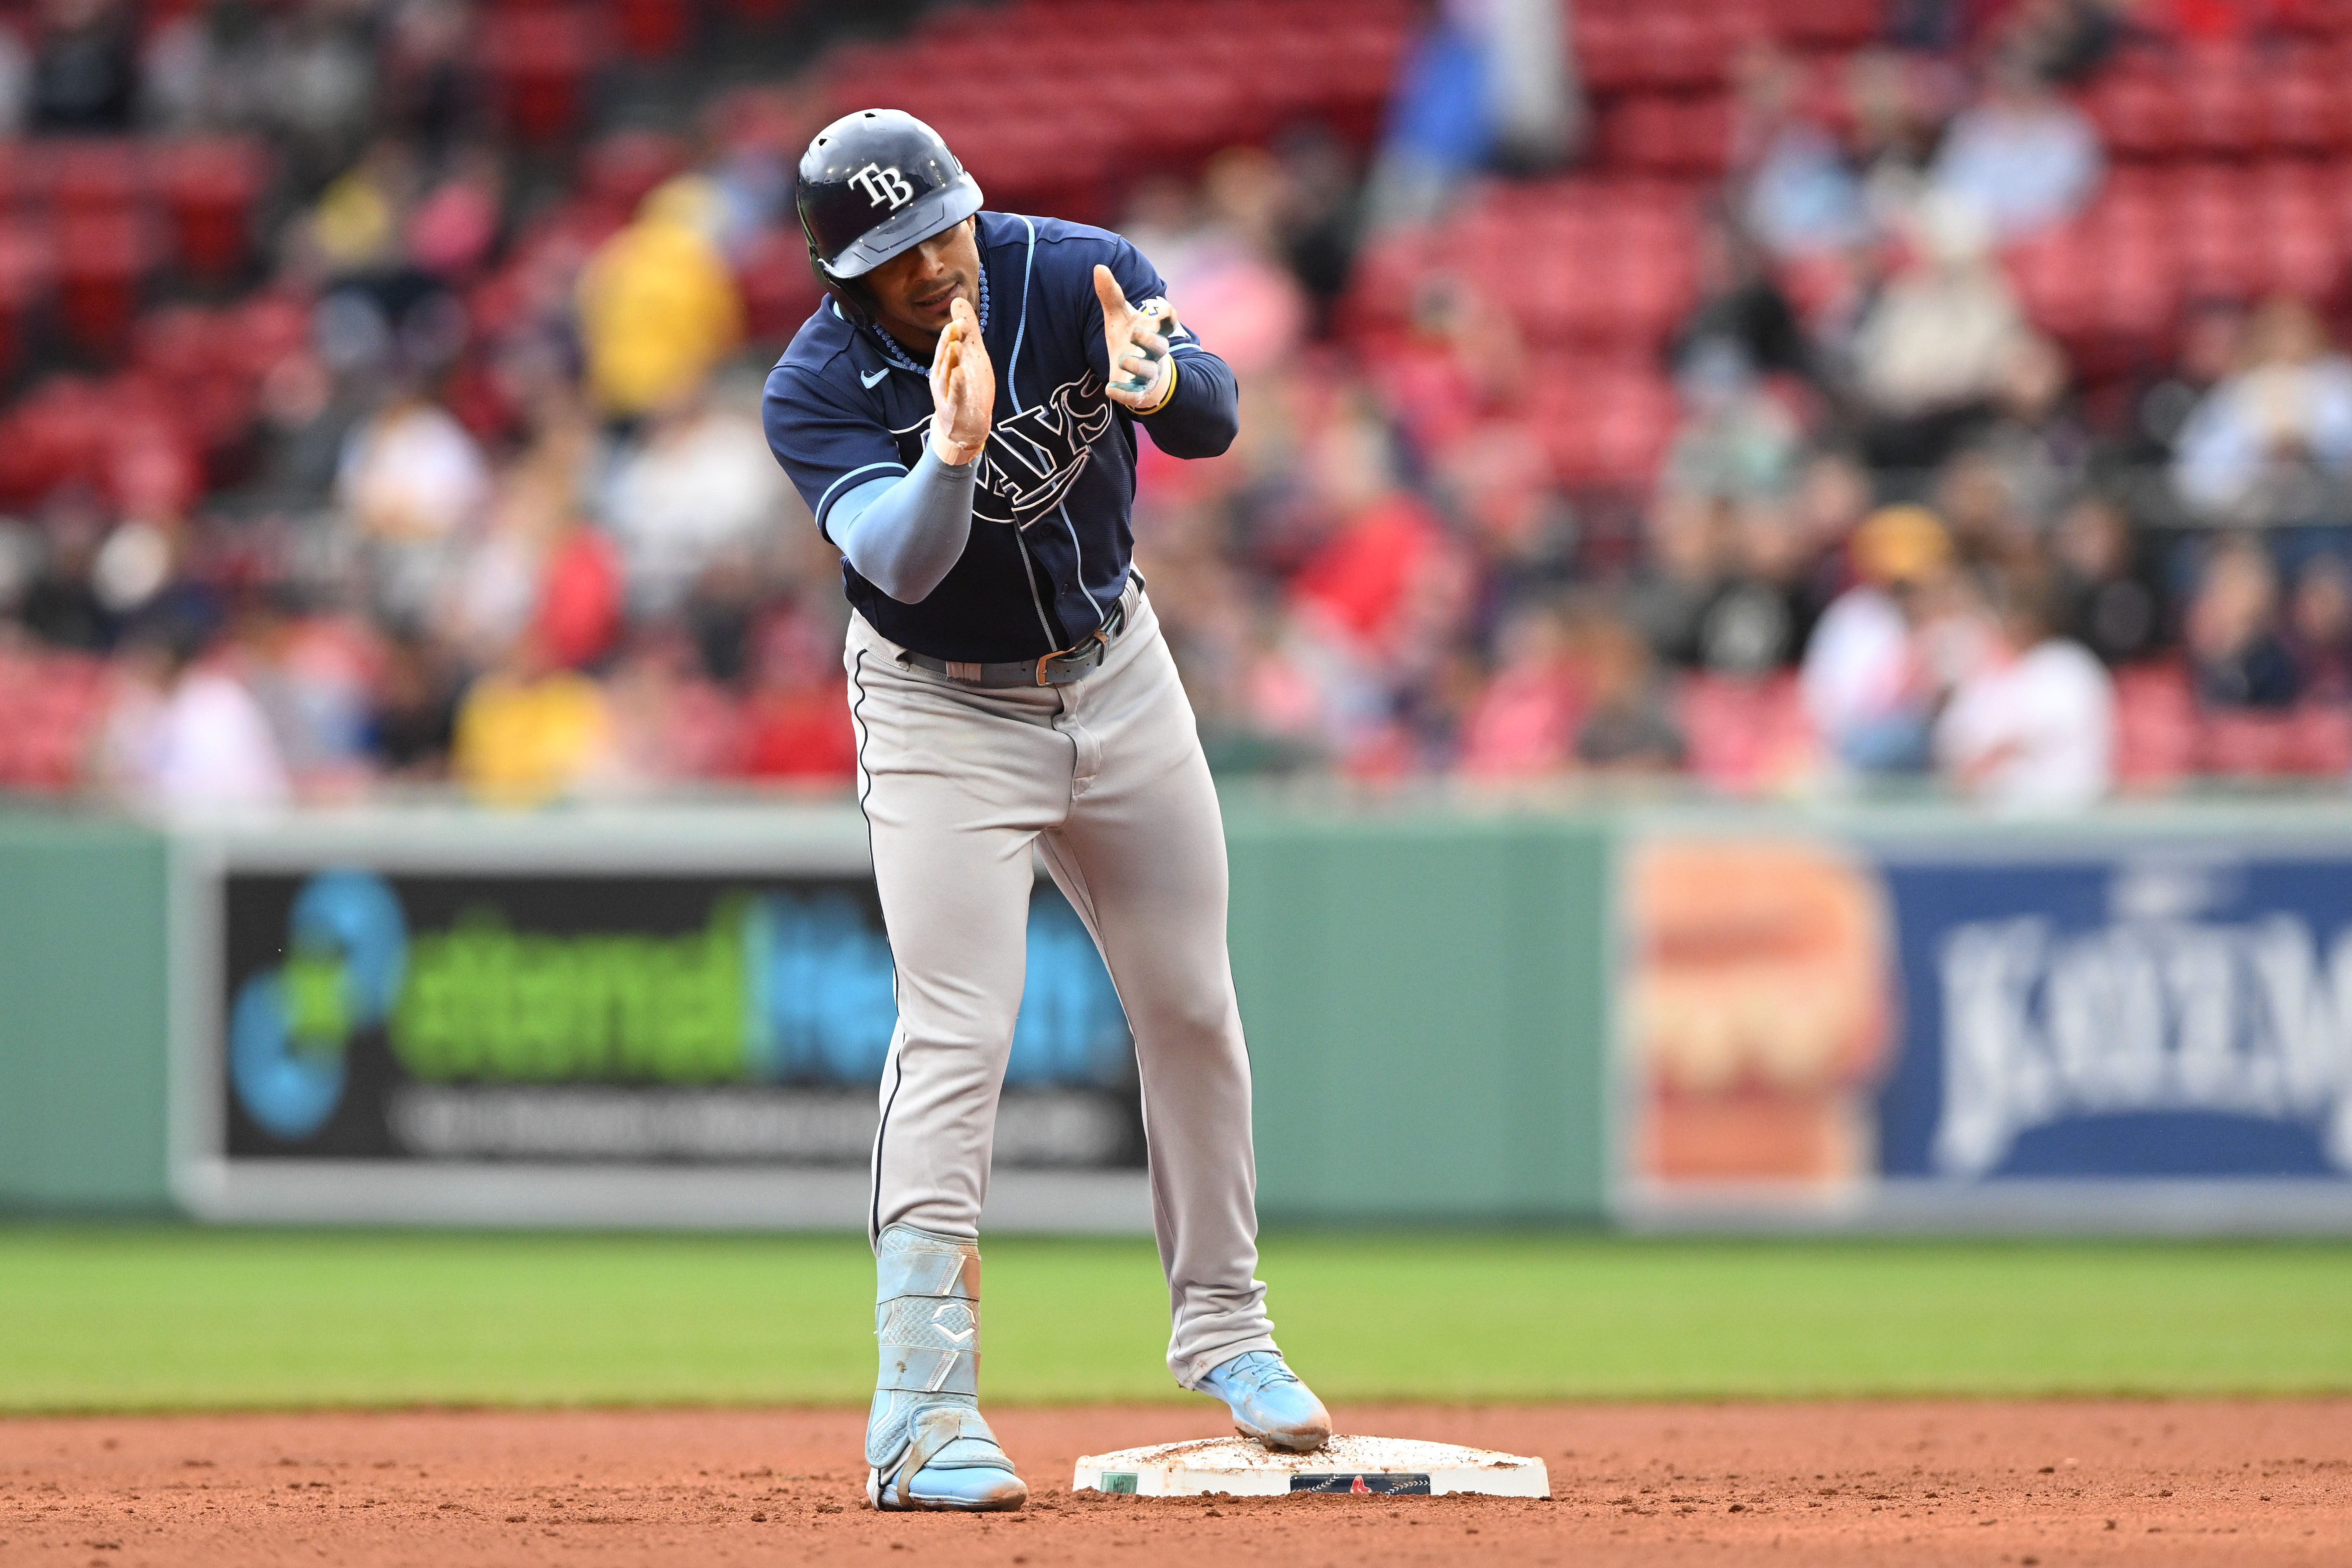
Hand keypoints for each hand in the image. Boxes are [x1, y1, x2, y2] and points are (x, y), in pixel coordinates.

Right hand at [928, 296, 993, 465]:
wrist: (966, 426)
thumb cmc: (967, 388)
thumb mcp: (971, 356)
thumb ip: (966, 330)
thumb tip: (958, 299)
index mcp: (945, 363)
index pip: (947, 344)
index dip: (953, 333)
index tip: (961, 319)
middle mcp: (941, 377)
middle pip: (943, 357)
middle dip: (948, 342)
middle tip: (955, 326)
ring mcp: (946, 393)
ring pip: (946, 375)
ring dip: (950, 360)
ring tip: (956, 345)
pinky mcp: (953, 409)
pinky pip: (954, 395)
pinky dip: (956, 385)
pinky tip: (960, 373)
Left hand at [1093, 264, 1176, 412]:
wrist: (1139, 372)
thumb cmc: (1130, 338)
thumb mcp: (1119, 316)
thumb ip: (1111, 295)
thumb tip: (1098, 267)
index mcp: (1154, 331)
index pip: (1166, 324)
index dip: (1168, 318)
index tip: (1168, 311)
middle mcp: (1154, 352)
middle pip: (1160, 347)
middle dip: (1151, 340)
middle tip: (1137, 332)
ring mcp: (1147, 373)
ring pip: (1148, 371)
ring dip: (1137, 365)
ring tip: (1122, 359)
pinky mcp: (1137, 391)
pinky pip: (1133, 395)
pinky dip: (1123, 393)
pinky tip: (1109, 389)